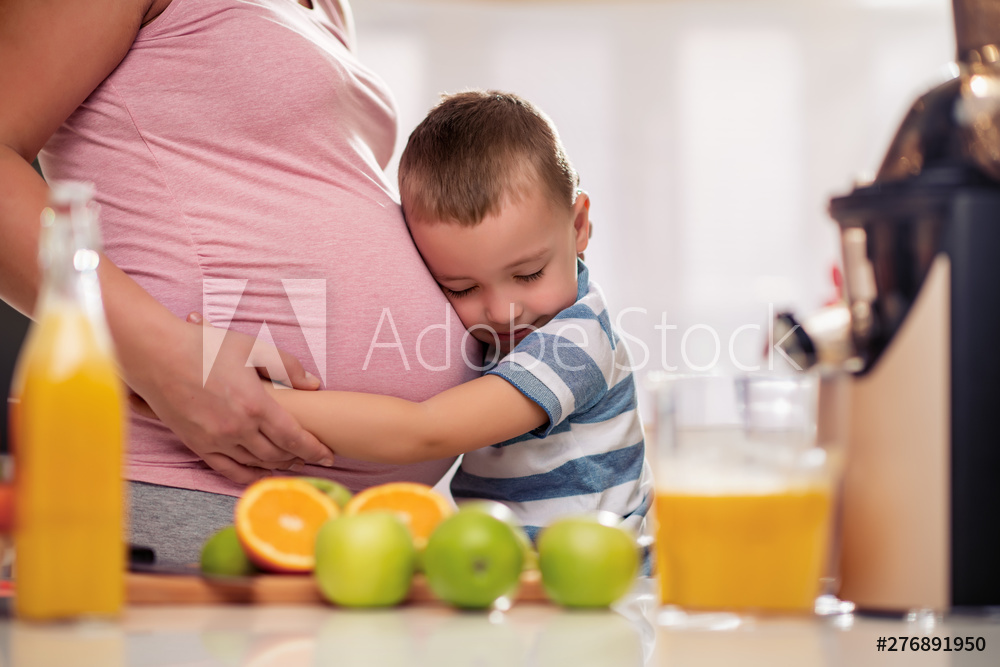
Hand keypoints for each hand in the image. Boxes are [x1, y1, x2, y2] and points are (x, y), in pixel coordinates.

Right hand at [128, 312, 332, 484]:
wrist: (158, 355)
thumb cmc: (206, 347)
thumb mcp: (253, 348)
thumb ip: (287, 366)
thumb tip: (313, 384)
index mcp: (255, 405)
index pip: (294, 437)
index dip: (315, 449)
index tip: (329, 454)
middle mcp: (237, 428)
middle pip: (278, 454)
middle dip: (300, 458)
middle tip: (314, 458)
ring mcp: (216, 440)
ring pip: (255, 463)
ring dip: (278, 466)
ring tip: (292, 463)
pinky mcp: (197, 445)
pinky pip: (228, 469)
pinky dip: (248, 473)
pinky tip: (260, 471)